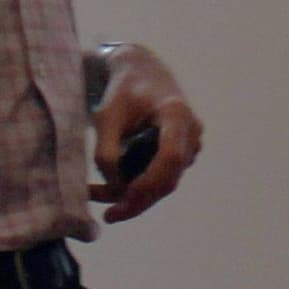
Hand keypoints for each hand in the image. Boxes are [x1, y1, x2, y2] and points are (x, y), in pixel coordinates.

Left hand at [92, 42, 203, 222]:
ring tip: (97, 196)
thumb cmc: (121, 90)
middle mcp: (191, 131)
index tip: (123, 195)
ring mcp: (191, 143)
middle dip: (138, 201)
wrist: (140, 71)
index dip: (149, 182)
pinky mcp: (183, 152)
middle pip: (169, 178)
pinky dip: (140, 186)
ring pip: (165, 183)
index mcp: (176, 114)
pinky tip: (113, 187)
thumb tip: (114, 187)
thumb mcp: (106, 116)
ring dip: (135, 196)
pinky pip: (163, 177)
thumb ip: (106, 151)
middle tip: (108, 216)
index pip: (170, 157)